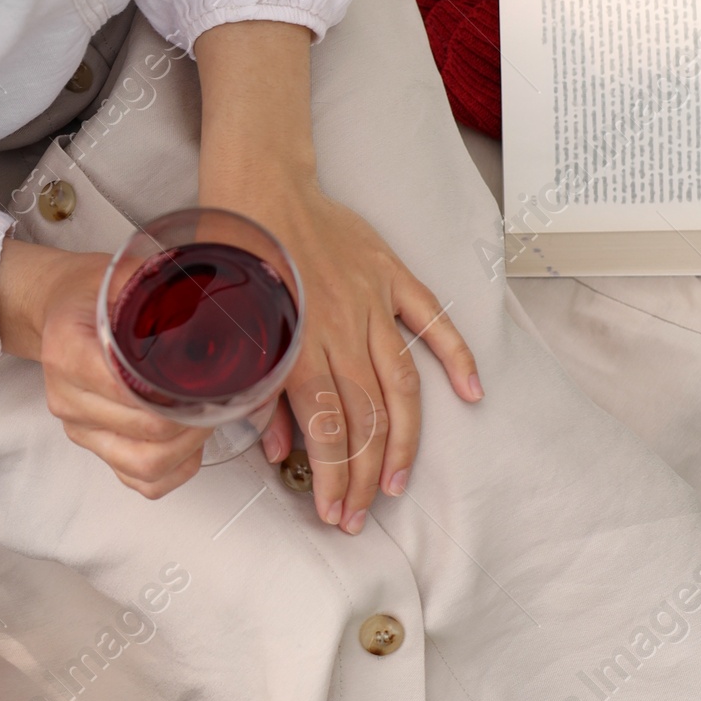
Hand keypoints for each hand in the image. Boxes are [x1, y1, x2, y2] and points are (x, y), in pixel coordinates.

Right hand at [0, 238, 206, 498]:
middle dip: (193, 423)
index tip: (208, 385)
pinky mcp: (92, 446)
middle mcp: (67, 396)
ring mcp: (78, 427)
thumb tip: (212, 295)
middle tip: (222, 401)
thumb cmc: (89, 293)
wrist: (58, 308)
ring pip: (141, 466)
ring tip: (208, 422)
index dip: (175, 396)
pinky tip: (188, 446)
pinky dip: (172, 471)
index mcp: (67, 351)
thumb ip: (158, 283)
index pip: (125, 391)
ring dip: (186, 451)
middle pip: (142, 433)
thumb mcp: (120, 272)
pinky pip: (138, 481)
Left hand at [212, 166, 482, 530]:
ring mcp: (370, 301)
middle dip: (365, 477)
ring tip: (397, 482)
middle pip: (366, 419)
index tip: (335, 513)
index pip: (328, 431)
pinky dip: (455, 354)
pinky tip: (472, 392)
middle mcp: (339, 330)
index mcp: (296, 346)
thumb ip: (256, 392)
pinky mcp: (389, 274)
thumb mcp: (229, 327)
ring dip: (403, 439)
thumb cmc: (234, 256)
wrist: (257, 184)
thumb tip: (276, 449)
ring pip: (400, 384)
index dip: (335, 480)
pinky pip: (431, 318)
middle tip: (362, 516)